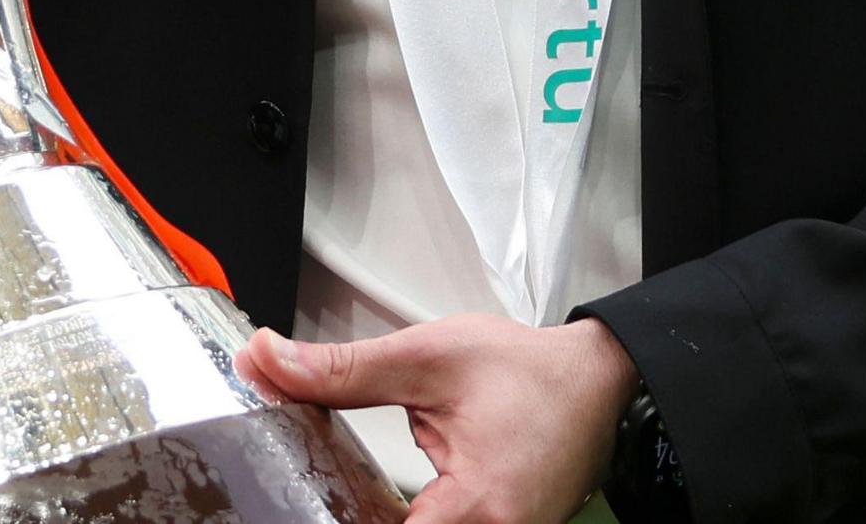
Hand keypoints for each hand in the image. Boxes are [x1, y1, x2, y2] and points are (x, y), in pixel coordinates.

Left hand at [239, 315, 636, 523]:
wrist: (597, 380)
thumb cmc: (529, 371)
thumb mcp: (427, 358)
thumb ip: (342, 371)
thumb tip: (268, 363)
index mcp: (476, 507)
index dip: (336, 523)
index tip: (301, 505)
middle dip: (352, 515)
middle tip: (315, 494)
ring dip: (379, 517)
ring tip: (345, 498)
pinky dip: (412, 523)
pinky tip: (380, 506)